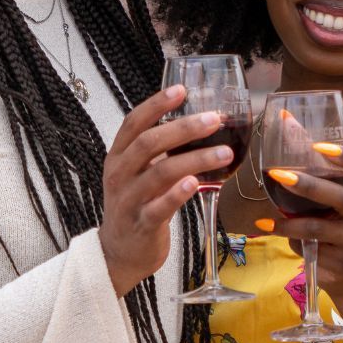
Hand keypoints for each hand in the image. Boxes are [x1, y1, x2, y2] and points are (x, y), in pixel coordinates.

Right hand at [100, 84, 231, 295]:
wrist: (119, 252)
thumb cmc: (135, 205)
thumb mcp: (137, 172)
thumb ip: (158, 150)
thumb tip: (197, 122)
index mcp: (119, 156)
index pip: (134, 122)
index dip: (156, 104)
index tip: (181, 90)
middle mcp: (120, 174)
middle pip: (149, 143)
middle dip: (183, 128)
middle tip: (213, 120)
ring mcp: (129, 200)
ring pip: (160, 173)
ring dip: (195, 159)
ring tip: (223, 152)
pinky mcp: (142, 224)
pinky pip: (160, 207)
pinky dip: (178, 193)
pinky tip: (196, 183)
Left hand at [258, 144, 342, 308]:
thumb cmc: (334, 218)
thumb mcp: (329, 191)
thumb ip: (311, 161)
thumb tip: (285, 118)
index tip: (319, 145)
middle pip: (342, 197)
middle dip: (309, 185)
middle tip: (279, 174)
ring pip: (321, 227)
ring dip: (290, 221)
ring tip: (265, 218)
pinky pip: (312, 247)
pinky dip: (288, 238)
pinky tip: (268, 230)